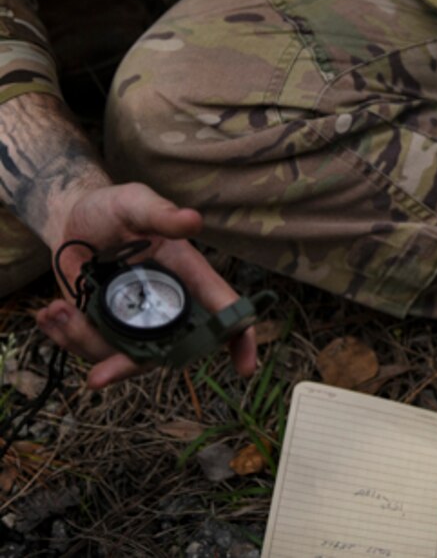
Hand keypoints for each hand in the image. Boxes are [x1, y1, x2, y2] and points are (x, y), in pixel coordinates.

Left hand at [36, 183, 256, 388]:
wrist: (72, 218)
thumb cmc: (114, 207)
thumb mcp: (136, 203)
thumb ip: (161, 215)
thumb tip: (194, 220)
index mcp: (187, 275)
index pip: (222, 309)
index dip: (239, 338)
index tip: (245, 366)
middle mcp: (167, 305)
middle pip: (167, 352)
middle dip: (127, 366)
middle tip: (97, 377)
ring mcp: (135, 320)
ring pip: (122, 356)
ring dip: (83, 342)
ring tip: (55, 312)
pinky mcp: (104, 326)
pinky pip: (92, 349)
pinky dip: (65, 338)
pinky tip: (47, 316)